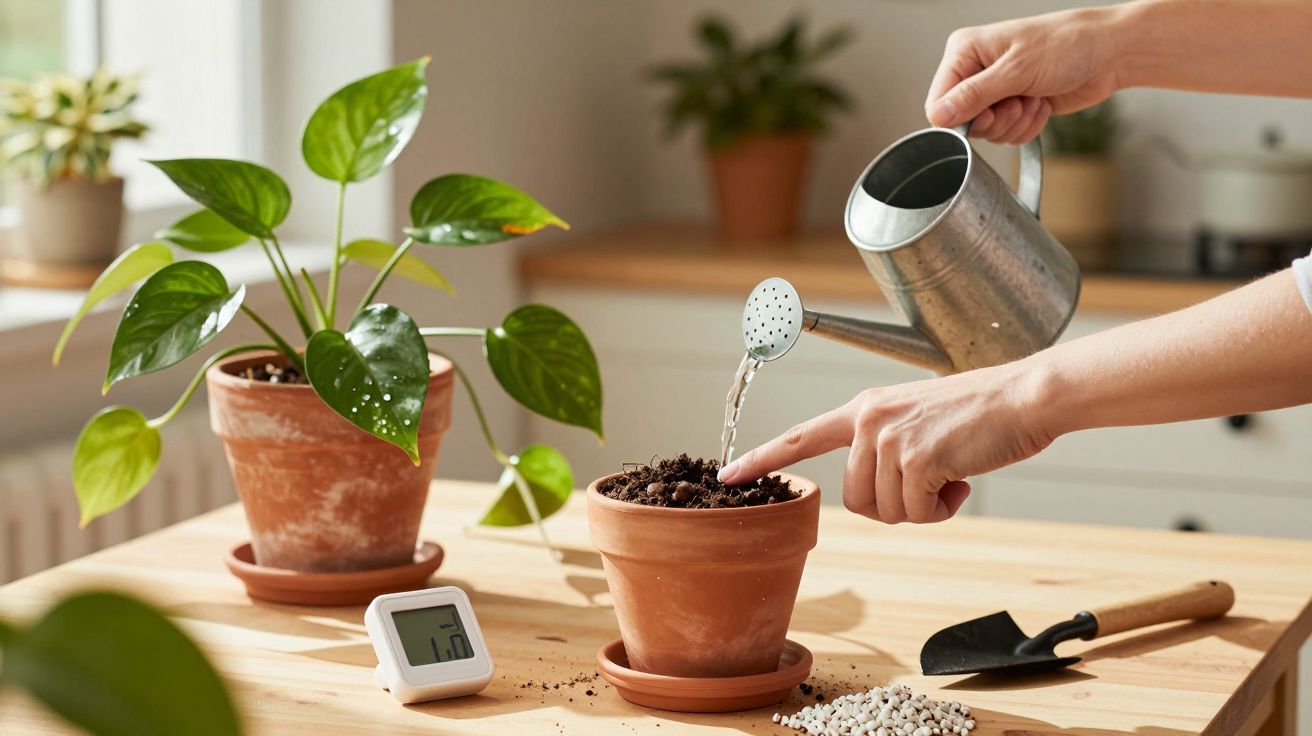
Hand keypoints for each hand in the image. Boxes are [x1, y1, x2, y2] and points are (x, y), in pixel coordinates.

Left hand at [717, 361, 1055, 523]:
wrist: (1024, 397)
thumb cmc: (981, 414)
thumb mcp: (919, 421)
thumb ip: (886, 448)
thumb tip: (878, 495)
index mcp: (864, 408)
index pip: (800, 437)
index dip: (763, 459)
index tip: (728, 476)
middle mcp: (868, 420)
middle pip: (854, 499)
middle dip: (895, 506)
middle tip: (933, 484)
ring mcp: (889, 438)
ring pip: (886, 511)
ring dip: (922, 509)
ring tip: (950, 476)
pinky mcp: (916, 457)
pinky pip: (916, 513)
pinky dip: (942, 510)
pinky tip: (962, 480)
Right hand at [925, 7, 1122, 142]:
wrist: (1108, 53)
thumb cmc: (1068, 45)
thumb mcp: (1017, 70)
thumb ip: (974, 95)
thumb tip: (938, 116)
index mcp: (964, 51)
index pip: (938, 103)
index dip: (961, 119)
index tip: (989, 113)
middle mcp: (975, 71)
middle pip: (963, 123)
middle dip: (996, 121)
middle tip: (1018, 101)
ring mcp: (994, 90)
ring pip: (987, 132)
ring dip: (1015, 124)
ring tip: (1034, 98)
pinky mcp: (1013, 106)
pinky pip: (1007, 135)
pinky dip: (1027, 126)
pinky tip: (1041, 104)